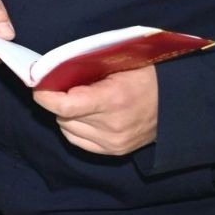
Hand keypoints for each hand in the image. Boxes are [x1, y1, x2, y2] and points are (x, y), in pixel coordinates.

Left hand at [34, 65, 158, 154]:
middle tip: (65, 87)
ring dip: (66, 115)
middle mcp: (112, 126)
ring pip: (67, 129)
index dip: (45, 96)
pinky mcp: (115, 151)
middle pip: (62, 117)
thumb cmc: (146, 76)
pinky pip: (77, 141)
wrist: (176, 103)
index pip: (64, 106)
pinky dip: (74, 128)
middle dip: (58, 101)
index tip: (38, 85)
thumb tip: (53, 68)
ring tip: (79, 100)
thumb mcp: (120, 62)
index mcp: (112, 100)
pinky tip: (84, 116)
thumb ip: (86, 66)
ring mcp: (114, 142)